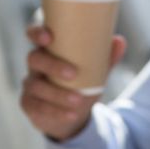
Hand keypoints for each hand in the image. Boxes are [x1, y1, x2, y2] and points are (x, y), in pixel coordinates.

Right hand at [20, 25, 126, 140]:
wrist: (72, 115)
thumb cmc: (81, 84)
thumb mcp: (94, 71)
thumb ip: (106, 58)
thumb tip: (120, 41)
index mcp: (48, 50)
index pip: (34, 34)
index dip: (37, 33)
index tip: (48, 37)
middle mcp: (35, 65)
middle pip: (34, 59)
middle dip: (52, 65)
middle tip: (73, 74)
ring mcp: (30, 85)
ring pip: (37, 86)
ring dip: (58, 94)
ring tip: (78, 100)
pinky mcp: (29, 104)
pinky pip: (37, 107)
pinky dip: (56, 112)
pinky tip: (71, 115)